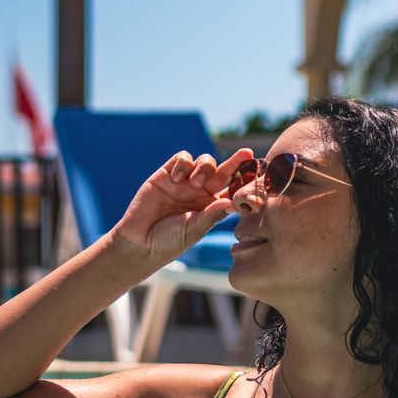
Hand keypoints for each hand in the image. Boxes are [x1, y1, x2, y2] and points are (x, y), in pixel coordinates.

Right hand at [103, 147, 253, 272]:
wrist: (139, 242)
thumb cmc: (169, 242)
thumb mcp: (194, 229)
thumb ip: (213, 214)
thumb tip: (234, 202)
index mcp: (212, 206)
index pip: (232, 189)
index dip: (244, 180)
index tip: (258, 172)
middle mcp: (200, 192)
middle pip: (223, 171)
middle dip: (236, 162)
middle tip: (246, 154)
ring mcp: (184, 182)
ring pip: (204, 161)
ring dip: (204, 167)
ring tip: (195, 183)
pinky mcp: (166, 174)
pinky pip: (182, 158)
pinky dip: (184, 163)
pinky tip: (178, 178)